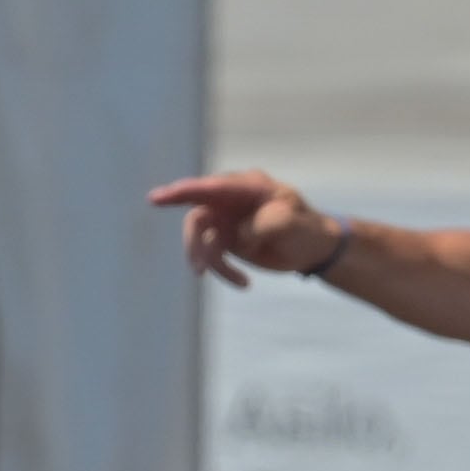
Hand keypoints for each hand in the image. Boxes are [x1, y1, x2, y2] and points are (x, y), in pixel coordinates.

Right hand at [148, 169, 341, 288]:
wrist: (314, 248)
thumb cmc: (305, 227)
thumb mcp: (289, 222)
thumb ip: (261, 224)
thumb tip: (238, 236)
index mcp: (246, 187)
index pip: (210, 188)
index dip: (182, 192)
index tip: (156, 198)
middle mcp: (230, 201)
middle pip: (197, 217)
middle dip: (196, 244)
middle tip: (200, 269)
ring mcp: (226, 220)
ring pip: (201, 240)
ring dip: (210, 262)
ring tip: (239, 280)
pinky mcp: (226, 241)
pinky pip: (212, 257)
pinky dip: (224, 272)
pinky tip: (244, 283)